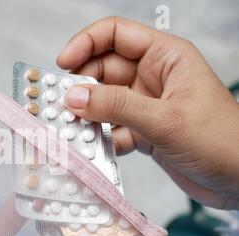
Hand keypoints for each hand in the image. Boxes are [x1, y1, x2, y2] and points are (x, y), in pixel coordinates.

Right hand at [57, 17, 238, 209]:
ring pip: (103, 102)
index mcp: (164, 57)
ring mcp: (144, 105)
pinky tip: (96, 151)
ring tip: (73, 130)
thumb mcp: (165, 118)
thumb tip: (73, 97)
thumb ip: (117, 106)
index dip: (85, 44)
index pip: (115, 35)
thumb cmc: (222, 140)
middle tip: (61, 106)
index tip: (62, 63)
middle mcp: (151, 77)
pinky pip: (110, 129)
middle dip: (81, 87)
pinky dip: (100, 139)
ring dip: (87, 117)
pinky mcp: (141, 131)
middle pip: (102, 71)